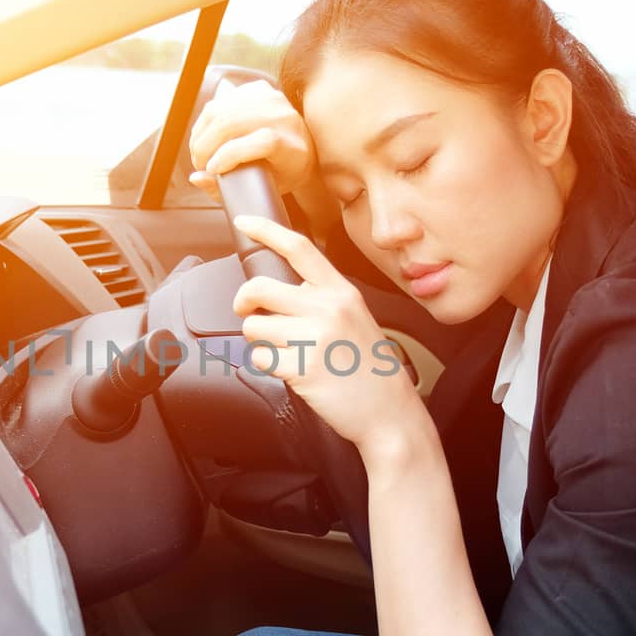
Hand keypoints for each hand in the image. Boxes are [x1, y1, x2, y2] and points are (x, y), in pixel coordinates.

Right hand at [187, 80, 317, 203]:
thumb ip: (229, 190)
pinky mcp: (257, 89)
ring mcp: (270, 99)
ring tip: (199, 153)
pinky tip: (205, 137)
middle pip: (233, 123)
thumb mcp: (263, 189)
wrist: (305, 147)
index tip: (212, 170)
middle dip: (205, 147)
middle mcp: (284, 117)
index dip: (230, 155)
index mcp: (293, 146)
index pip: (263, 142)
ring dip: (200, 134)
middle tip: (200, 165)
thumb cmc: (283, 173)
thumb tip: (196, 178)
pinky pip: (220, 102)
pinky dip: (205, 122)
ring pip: (221, 110)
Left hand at [231, 214, 424, 450]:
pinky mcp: (302, 367)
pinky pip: (260, 359)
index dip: (266, 230)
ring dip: (260, 342)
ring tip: (286, 353)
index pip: (298, 248)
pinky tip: (293, 372)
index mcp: (341, 291)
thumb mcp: (356, 318)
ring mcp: (315, 336)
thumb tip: (281, 292)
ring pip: (254, 327)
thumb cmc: (371, 370)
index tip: (245, 222)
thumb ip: (323, 299)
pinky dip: (268, 367)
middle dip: (245, 304)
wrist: (390, 413)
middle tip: (251, 314)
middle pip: (259, 288)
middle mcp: (328, 308)